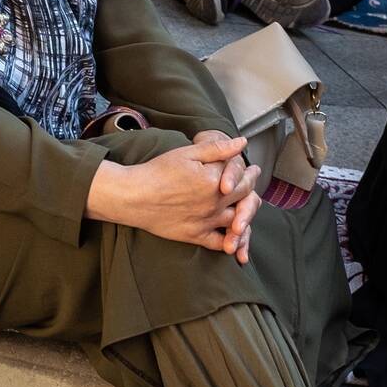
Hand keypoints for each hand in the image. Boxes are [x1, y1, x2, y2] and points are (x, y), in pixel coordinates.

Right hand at [86, 136, 259, 251]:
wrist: (133, 196)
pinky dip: (230, 242)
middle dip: (252, 186)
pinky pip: (219, 243)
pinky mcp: (194, 235)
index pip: (240, 174)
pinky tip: (235, 237)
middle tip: (253, 179)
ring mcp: (206, 221)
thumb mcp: (187, 153)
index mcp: (214, 180)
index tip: (252, 168)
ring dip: (247, 214)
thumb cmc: (157, 172)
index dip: (247, 170)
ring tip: (248, 206)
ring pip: (239, 221)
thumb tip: (241, 143)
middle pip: (244, 196)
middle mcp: (215, 202)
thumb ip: (217, 149)